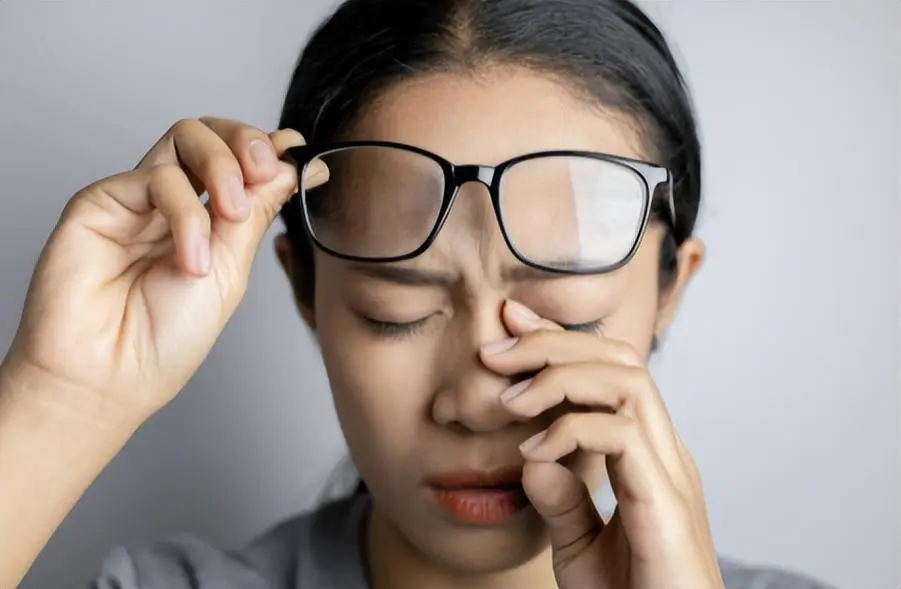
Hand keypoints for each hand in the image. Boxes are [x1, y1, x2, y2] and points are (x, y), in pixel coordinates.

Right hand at [2, 118, 326, 419]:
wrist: (111, 378)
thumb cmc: (165, 339)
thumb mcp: (230, 271)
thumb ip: (257, 213)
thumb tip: (297, 166)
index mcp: (206, 220)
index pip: (238, 160)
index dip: (269, 148)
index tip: (299, 151)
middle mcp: (171, 201)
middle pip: (211, 132)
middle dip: (247, 141)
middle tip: (265, 171)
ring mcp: (136, 199)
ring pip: (185, 136)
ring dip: (223, 167)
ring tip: (232, 216)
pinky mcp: (100, 202)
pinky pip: (157, 177)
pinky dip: (187, 214)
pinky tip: (191, 257)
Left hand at [480, 300, 723, 588]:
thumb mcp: (580, 547)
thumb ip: (560, 502)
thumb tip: (531, 459)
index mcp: (647, 456)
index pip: (610, 372)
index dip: (560, 340)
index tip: (509, 325)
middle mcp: (665, 454)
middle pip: (621, 360)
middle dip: (554, 343)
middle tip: (493, 351)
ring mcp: (671, 474)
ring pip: (628, 382)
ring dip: (561, 378)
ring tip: (509, 401)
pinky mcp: (667, 504)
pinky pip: (624, 435)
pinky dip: (571, 431)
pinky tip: (533, 452)